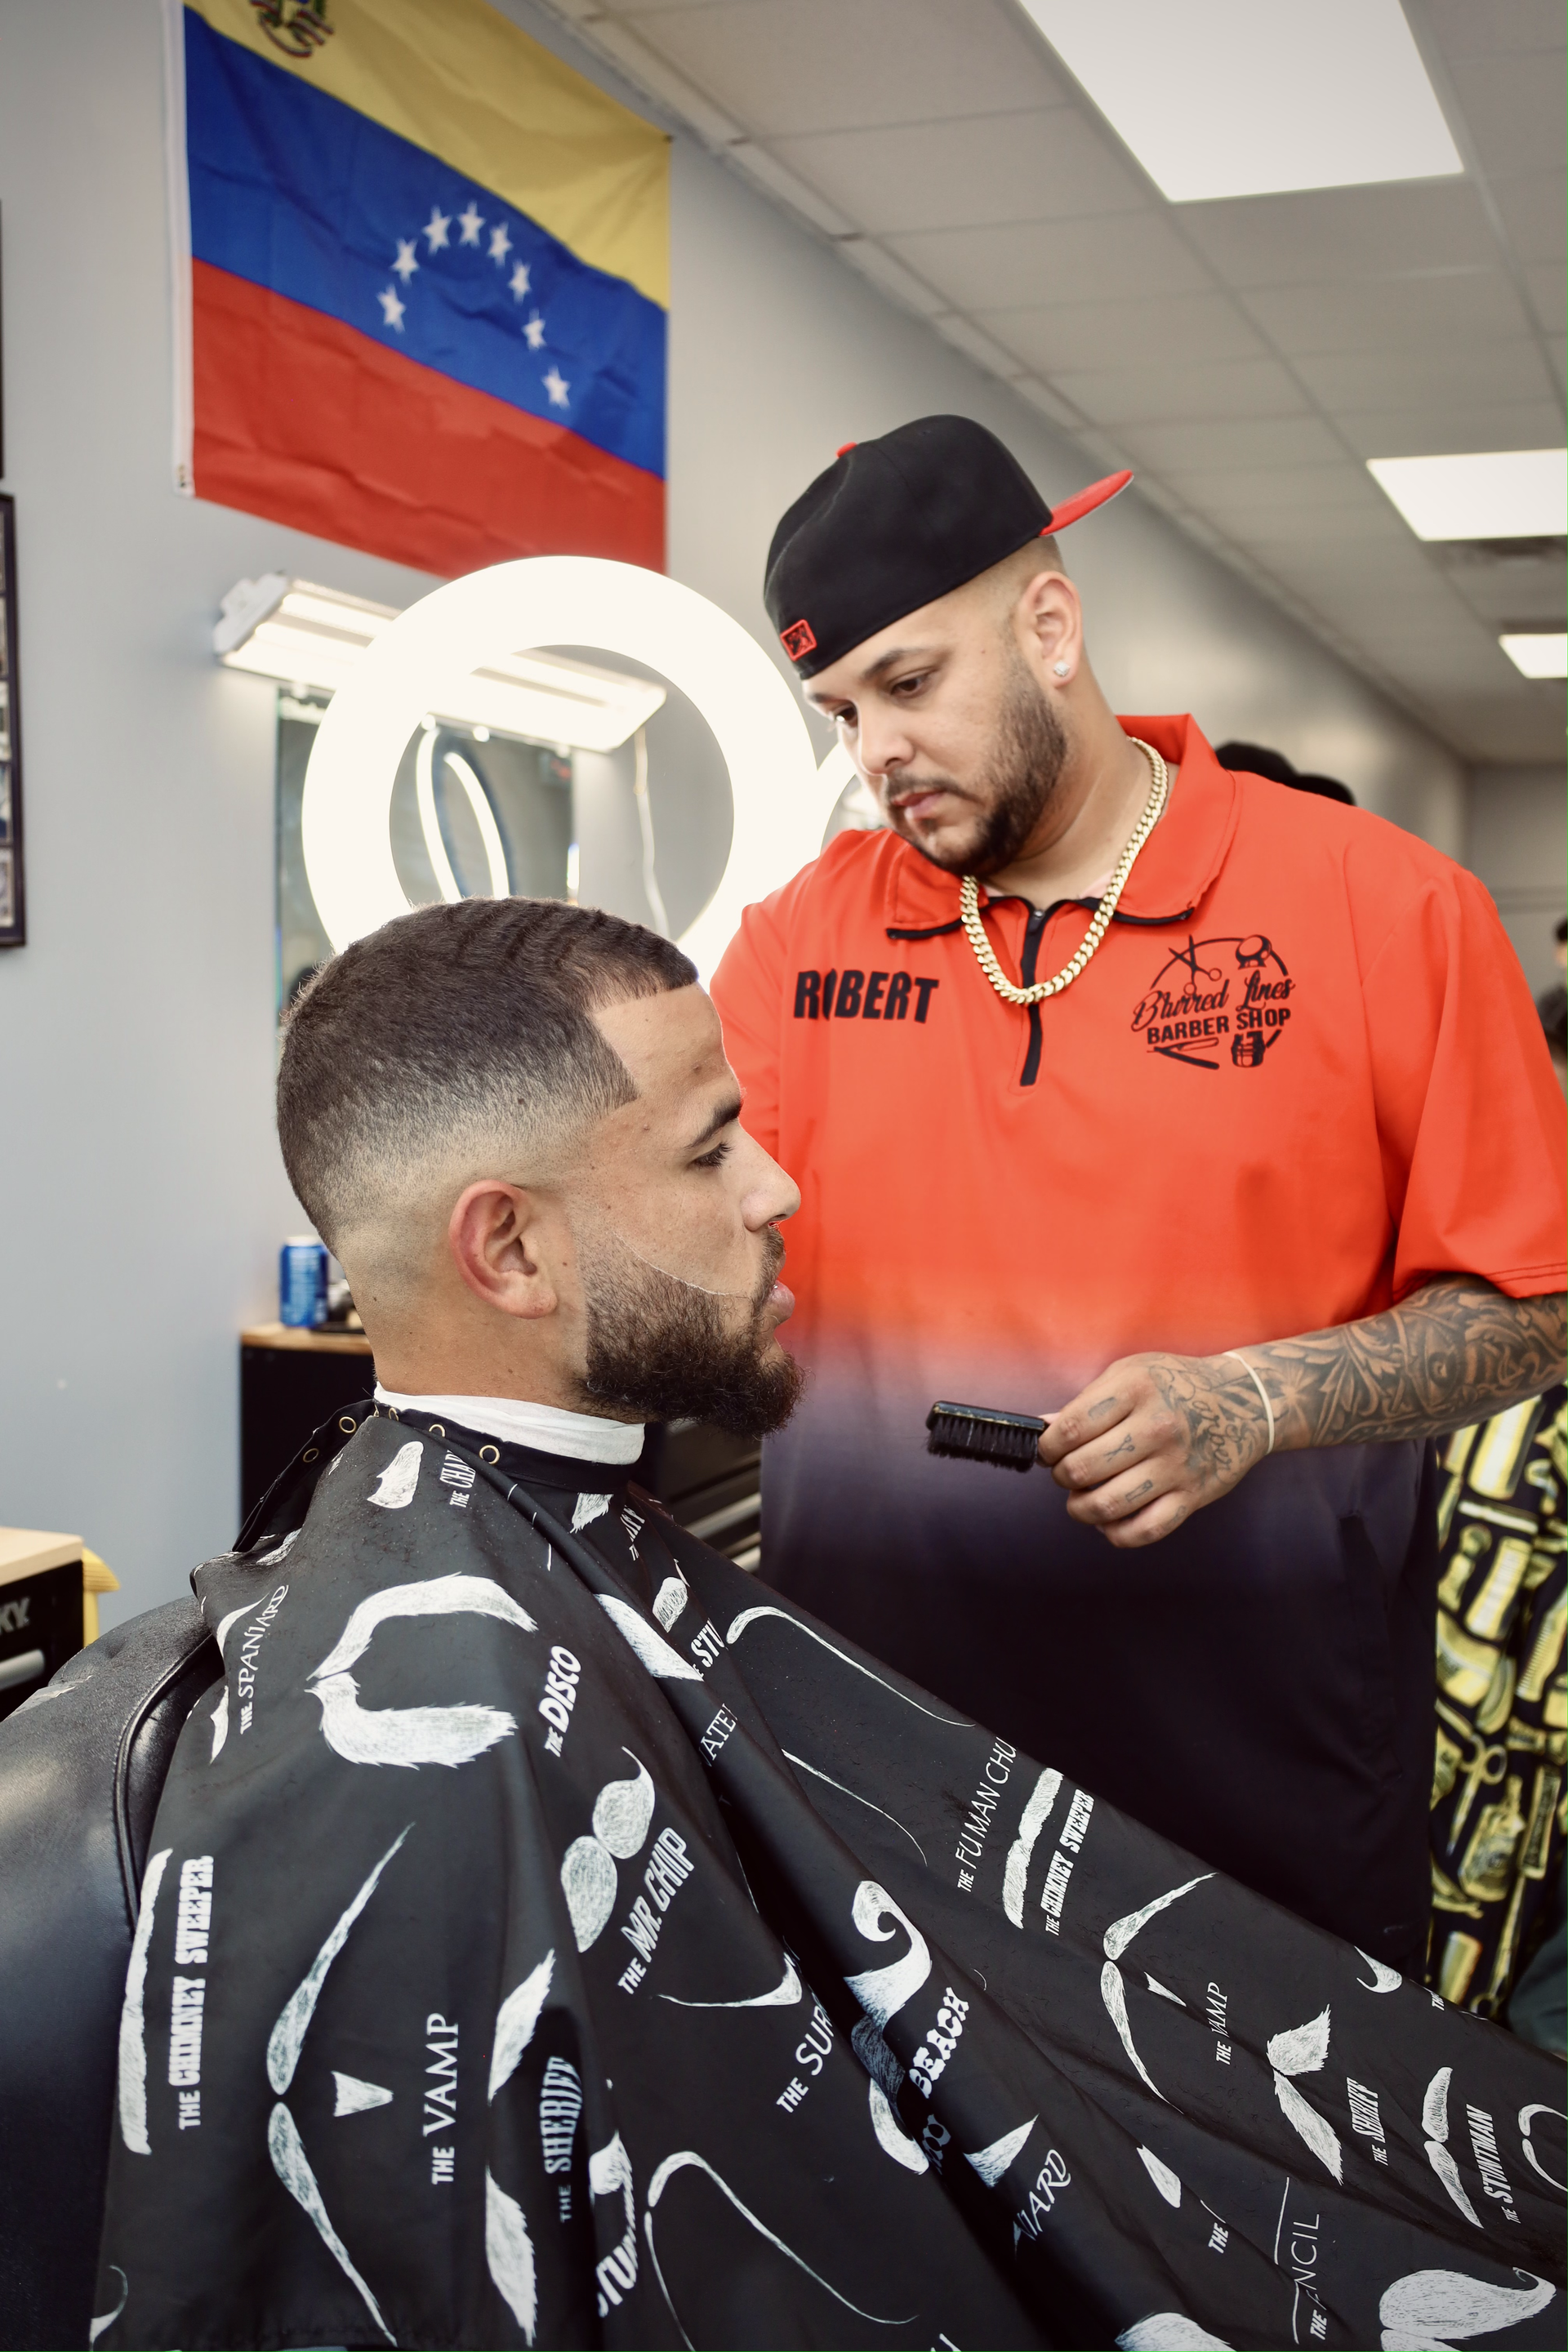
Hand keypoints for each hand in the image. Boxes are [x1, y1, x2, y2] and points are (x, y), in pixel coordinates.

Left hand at [1037, 1352, 1271, 1548]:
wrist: (1243, 1402)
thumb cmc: (1177, 1384)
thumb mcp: (1130, 1373)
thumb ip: (1085, 1401)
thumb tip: (1044, 1428)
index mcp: (1136, 1389)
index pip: (1071, 1428)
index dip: (1048, 1446)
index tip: (1049, 1451)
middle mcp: (1158, 1427)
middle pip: (1083, 1468)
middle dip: (1062, 1476)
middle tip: (1065, 1472)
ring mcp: (1177, 1464)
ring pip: (1109, 1504)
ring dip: (1081, 1509)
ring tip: (1080, 1500)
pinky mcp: (1193, 1495)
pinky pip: (1145, 1530)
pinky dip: (1117, 1533)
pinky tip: (1110, 1521)